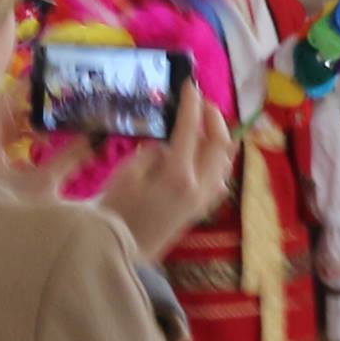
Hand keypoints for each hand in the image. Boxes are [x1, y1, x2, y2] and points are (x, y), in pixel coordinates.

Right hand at [95, 95, 240, 263]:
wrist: (120, 255)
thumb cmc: (114, 214)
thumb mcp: (126, 176)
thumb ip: (153, 154)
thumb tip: (170, 144)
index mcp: (178, 174)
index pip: (191, 129)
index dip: (191, 105)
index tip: (188, 85)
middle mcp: (200, 185)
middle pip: (220, 142)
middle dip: (213, 117)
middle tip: (201, 102)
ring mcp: (204, 199)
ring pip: (225, 159)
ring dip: (219, 136)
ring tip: (204, 122)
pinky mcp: (202, 208)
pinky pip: (220, 176)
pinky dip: (218, 158)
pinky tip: (204, 153)